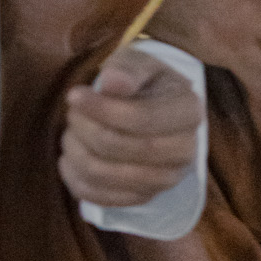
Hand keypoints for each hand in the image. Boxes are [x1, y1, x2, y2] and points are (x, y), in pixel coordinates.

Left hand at [61, 46, 202, 207]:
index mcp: (188, 111)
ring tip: (72, 132)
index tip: (74, 95)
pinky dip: (75, 177)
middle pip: (121, 148)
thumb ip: (127, 68)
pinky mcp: (144, 197)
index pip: (142, 118)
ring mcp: (166, 179)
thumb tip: (111, 82)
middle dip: (86, 130)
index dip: (103, 109)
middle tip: (72, 113)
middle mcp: (184, 151)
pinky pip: (99, 197)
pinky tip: (72, 156)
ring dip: (77, 152)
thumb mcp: (139, 62)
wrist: (156, 108)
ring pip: (105, 175)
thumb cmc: (145, 82)